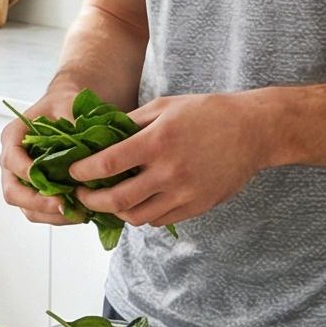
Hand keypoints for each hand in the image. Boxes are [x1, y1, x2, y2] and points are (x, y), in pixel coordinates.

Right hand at [0, 89, 76, 225]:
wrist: (67, 109)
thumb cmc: (63, 104)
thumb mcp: (68, 104)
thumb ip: (71, 120)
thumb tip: (82, 145)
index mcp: (13, 137)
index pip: (11, 160)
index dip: (26, 173)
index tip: (46, 181)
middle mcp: (13, 161)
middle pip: (12, 191)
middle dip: (37, 202)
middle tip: (63, 205)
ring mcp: (23, 179)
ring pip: (26, 207)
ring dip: (50, 215)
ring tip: (77, 213)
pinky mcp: (37, 191)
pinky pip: (41, 211)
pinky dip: (58, 216)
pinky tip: (80, 212)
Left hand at [71, 91, 275, 227]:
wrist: (253, 131)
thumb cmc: (207, 112)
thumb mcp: (164, 107)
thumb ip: (131, 124)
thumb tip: (99, 138)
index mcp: (158, 142)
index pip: (108, 164)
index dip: (83, 172)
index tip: (72, 172)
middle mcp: (169, 172)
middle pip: (117, 200)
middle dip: (92, 201)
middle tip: (82, 194)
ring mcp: (185, 193)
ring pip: (137, 217)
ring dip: (116, 212)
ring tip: (107, 201)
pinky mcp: (197, 206)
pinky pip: (160, 219)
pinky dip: (143, 215)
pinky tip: (137, 202)